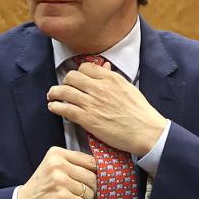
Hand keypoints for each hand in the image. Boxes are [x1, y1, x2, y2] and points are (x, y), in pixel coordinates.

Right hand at [17, 147, 95, 198]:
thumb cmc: (43, 187)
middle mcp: (58, 165)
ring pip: (89, 192)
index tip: (88, 182)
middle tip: (77, 194)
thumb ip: (74, 165)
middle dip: (89, 189)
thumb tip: (104, 171)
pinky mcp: (62, 198)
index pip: (90, 161)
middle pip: (92, 177)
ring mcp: (59, 181)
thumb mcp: (54, 167)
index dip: (94, 174)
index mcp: (57, 154)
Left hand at [46, 61, 166, 155]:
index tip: (76, 79)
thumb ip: (112, 78)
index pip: (85, 68)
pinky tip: (54, 107)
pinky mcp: (87, 119)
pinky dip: (56, 107)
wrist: (147, 132)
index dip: (78, 73)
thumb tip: (104, 67)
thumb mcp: (128, 88)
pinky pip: (65, 109)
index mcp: (110, 79)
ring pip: (64, 92)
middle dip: (64, 82)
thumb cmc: (140, 112)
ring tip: (52, 96)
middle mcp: (99, 88)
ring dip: (54, 93)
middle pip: (71, 78)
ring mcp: (92, 103)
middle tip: (62, 88)